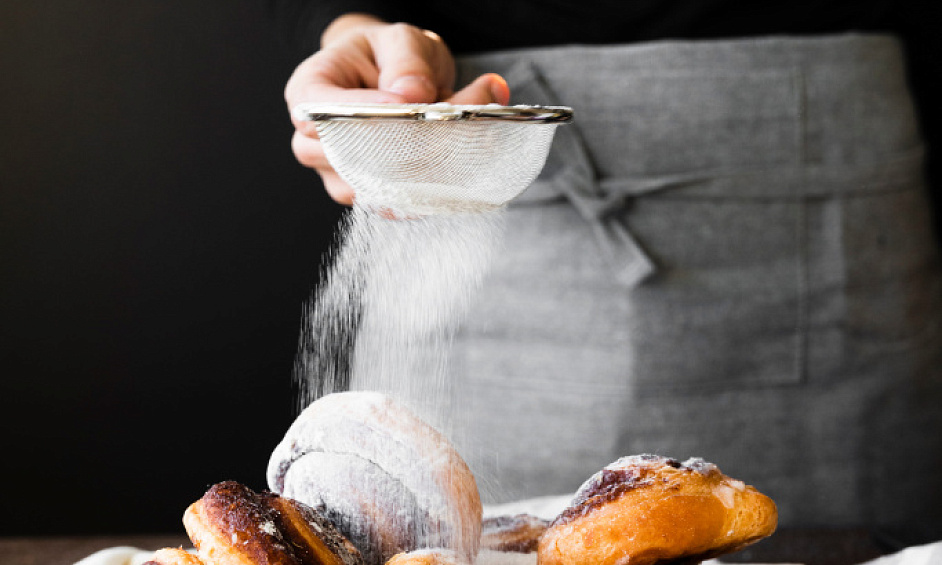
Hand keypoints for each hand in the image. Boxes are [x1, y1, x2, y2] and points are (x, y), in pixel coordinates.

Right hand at [285, 14, 510, 204]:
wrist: (398, 78)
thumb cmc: (390, 56)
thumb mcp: (402, 40)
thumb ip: (407, 61)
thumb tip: (412, 95)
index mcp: (309, 89)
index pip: (315, 112)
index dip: (358, 113)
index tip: (404, 105)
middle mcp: (313, 138)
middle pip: (339, 157)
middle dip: (397, 144)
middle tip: (448, 121)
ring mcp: (336, 172)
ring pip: (369, 186)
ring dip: (417, 167)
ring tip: (456, 135)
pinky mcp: (366, 193)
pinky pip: (392, 203)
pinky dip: (425, 188)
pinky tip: (451, 166)